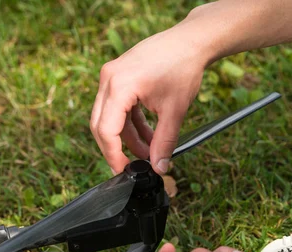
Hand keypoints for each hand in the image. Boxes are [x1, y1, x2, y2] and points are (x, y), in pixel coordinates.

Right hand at [90, 11, 214, 174]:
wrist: (191, 41)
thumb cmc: (183, 68)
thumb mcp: (175, 111)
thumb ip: (164, 142)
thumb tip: (159, 167)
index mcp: (119, 86)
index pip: (106, 130)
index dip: (113, 155)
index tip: (124, 170)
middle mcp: (109, 78)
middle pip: (100, 124)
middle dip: (115, 148)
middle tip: (130, 166)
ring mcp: (111, 75)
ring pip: (108, 116)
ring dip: (126, 136)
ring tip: (148, 150)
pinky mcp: (118, 75)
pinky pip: (116, 106)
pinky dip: (129, 122)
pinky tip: (147, 134)